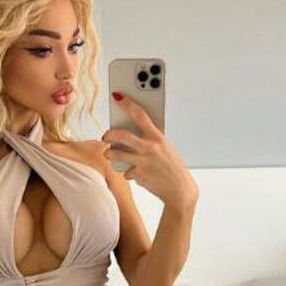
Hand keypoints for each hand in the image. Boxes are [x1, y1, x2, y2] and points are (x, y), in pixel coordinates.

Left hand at [101, 92, 198, 207]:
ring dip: (110, 154)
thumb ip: (151, 138)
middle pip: (121, 135)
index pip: (140, 115)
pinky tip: (133, 172)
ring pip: (116, 154)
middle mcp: (149, 147)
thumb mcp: (166, 146)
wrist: (179, 189)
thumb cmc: (172, 165)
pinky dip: (127, 171)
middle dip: (109, 134)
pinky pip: (125, 171)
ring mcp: (143, 162)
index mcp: (157, 137)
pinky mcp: (138, 175)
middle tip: (106, 136)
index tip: (117, 96)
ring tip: (109, 153)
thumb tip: (132, 131)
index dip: (127, 103)